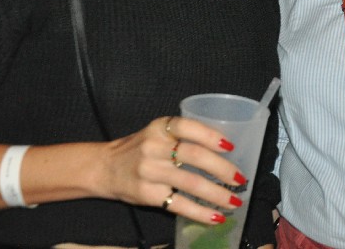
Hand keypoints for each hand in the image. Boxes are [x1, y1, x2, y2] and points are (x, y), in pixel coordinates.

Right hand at [98, 116, 245, 226]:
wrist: (104, 168)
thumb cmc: (141, 148)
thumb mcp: (158, 132)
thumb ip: (184, 136)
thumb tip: (225, 149)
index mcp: (160, 127)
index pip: (188, 127)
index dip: (211, 136)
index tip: (230, 146)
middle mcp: (154, 147)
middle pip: (194, 155)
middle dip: (222, 168)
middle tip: (240, 178)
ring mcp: (150, 172)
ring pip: (190, 182)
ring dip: (217, 194)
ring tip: (235, 200)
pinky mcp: (148, 195)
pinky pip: (179, 204)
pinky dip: (200, 212)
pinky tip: (216, 217)